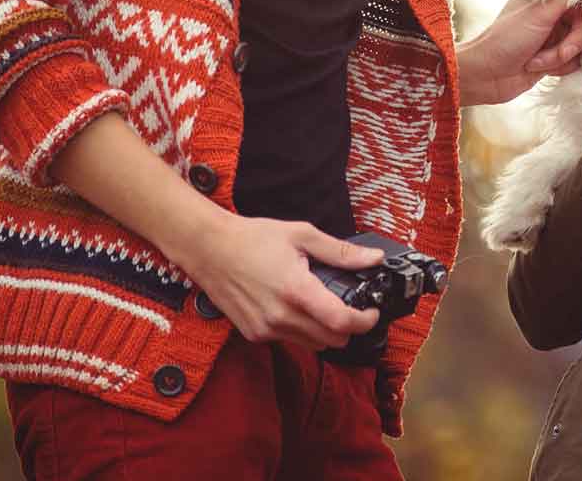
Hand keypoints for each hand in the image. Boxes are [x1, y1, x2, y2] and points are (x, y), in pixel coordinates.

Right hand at [180, 215, 382, 348]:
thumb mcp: (302, 235)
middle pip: (332, 341)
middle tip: (352, 308)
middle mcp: (281, 316)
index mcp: (297, 290)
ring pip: (312, 345)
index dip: (365, 321)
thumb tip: (373, 258)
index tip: (372, 313)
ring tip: (323, 306)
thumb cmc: (252, 238)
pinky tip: (295, 308)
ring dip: (325, 332)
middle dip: (348, 327)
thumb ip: (340, 252)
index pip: (342, 322)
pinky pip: (289, 341)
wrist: (208, 249)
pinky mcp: (253, 334)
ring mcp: (265, 329)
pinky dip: (301, 331)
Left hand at [457, 0, 581, 105]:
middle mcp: (552, 14)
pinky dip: (560, 67)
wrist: (486, 77)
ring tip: (538, 62)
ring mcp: (554, 36)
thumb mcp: (538, 14)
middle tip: (559, 52)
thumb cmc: (504, 41)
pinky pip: (574, 61)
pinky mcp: (554, 57)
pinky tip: (539, 69)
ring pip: (581, 45)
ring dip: (561, 57)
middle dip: (573, 42)